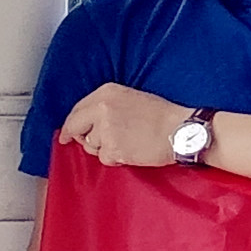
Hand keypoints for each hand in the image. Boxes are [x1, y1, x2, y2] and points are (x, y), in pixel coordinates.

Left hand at [53, 83, 191, 167]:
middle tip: (89, 144)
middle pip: (75, 127)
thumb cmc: (164, 116)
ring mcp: (106, 128)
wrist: (183, 130)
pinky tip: (131, 151)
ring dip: (104, 149)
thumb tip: (88, 124)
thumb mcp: (133, 98)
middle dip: (79, 138)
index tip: (67, 134)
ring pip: (90, 146)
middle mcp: (102, 108)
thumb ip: (107, 106)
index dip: (72, 124)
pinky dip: (116, 159)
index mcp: (107, 92)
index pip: (77, 109)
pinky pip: (104, 158)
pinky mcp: (113, 148)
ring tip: (126, 144)